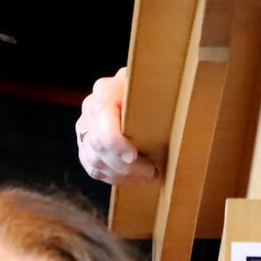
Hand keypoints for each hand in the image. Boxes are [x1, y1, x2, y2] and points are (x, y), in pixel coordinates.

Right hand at [76, 65, 155, 183]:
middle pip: (99, 146)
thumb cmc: (150, 87)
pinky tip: (134, 177)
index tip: (133, 157)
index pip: (102, 119)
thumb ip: (159, 93)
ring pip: (95, 162)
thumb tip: (175, 105)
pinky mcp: (85, 145)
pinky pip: (94, 169)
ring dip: (123, 174)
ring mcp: (85, 127)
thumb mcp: (156, 83)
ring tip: (149, 175)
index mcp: (105, 90)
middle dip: (126, 165)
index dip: (116, 143)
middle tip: (152, 172)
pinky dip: (115, 177)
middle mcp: (90, 108)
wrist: (138, 88)